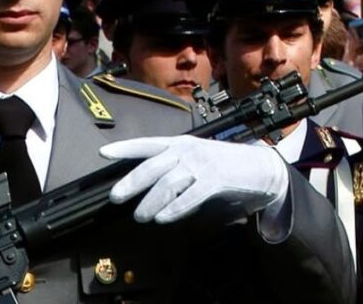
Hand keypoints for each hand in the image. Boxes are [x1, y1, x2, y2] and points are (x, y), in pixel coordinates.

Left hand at [100, 136, 288, 223]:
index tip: (103, 153)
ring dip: (150, 202)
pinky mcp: (215, 179)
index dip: (124, 148)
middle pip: (151, 167)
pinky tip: (163, 218)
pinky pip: (189, 197)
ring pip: (168, 184)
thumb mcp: (193, 158)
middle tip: (115, 197)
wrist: (260, 167)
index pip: (146, 144)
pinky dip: (174, 209)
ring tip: (140, 216)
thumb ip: (171, 167)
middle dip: (131, 182)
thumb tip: (143, 184)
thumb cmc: (222, 165)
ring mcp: (201, 164)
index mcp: (178, 143)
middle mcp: (186, 150)